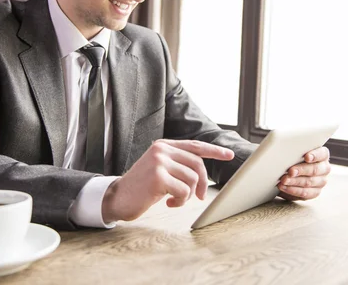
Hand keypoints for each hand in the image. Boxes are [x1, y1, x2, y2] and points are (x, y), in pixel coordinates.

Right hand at [102, 139, 233, 221]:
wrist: (118, 197)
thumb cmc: (142, 187)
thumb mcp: (161, 169)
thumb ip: (178, 165)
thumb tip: (202, 173)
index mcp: (164, 146)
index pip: (195, 146)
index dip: (214, 151)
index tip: (229, 155)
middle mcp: (162, 150)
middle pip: (197, 165)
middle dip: (201, 183)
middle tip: (197, 196)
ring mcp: (159, 162)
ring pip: (191, 179)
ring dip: (187, 195)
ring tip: (174, 199)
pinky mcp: (158, 177)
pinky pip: (183, 191)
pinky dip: (179, 201)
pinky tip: (168, 203)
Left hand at [277, 146, 329, 200]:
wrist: (291, 170)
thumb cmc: (294, 156)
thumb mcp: (296, 150)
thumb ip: (295, 148)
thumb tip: (283, 144)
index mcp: (322, 155)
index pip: (322, 153)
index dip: (315, 155)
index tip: (306, 157)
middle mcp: (324, 168)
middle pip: (315, 170)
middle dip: (301, 170)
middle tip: (290, 171)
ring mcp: (321, 181)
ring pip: (309, 182)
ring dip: (295, 182)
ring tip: (283, 180)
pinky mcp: (314, 192)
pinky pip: (305, 194)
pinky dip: (293, 191)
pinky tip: (284, 187)